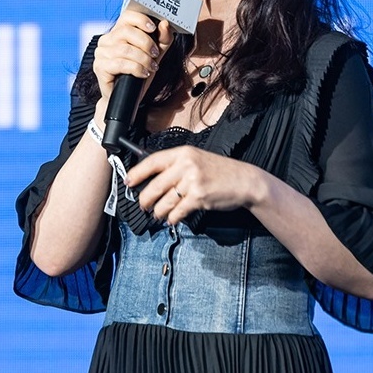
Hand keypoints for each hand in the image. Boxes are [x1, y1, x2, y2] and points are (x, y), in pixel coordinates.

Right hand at [92, 10, 173, 103]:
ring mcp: (101, 54)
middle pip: (126, 31)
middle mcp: (106, 40)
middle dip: (145, 42)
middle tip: (155, 54)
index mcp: (118, 32)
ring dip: (143, 59)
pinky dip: (136, 68)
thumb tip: (165, 24)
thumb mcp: (155, 54)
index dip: (140, 19)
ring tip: (151, 67)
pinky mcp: (99, 67)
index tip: (153, 28)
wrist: (128, 97)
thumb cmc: (139, 73)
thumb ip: (162, 39)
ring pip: (125, 49)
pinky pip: (120, 64)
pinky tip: (143, 73)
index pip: (126, 16)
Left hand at [126, 146, 268, 224]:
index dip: (137, 172)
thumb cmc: (219, 171)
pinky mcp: (199, 196)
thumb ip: (175, 166)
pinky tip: (172, 219)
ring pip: (164, 201)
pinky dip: (172, 218)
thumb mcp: (196, 160)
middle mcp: (186, 165)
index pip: (152, 161)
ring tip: (158, 214)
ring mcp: (192, 181)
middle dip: (145, 199)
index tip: (128, 181)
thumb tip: (151, 179)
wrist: (244, 181)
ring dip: (158, 211)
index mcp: (183, 153)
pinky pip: (177, 211)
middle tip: (143, 206)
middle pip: (155, 185)